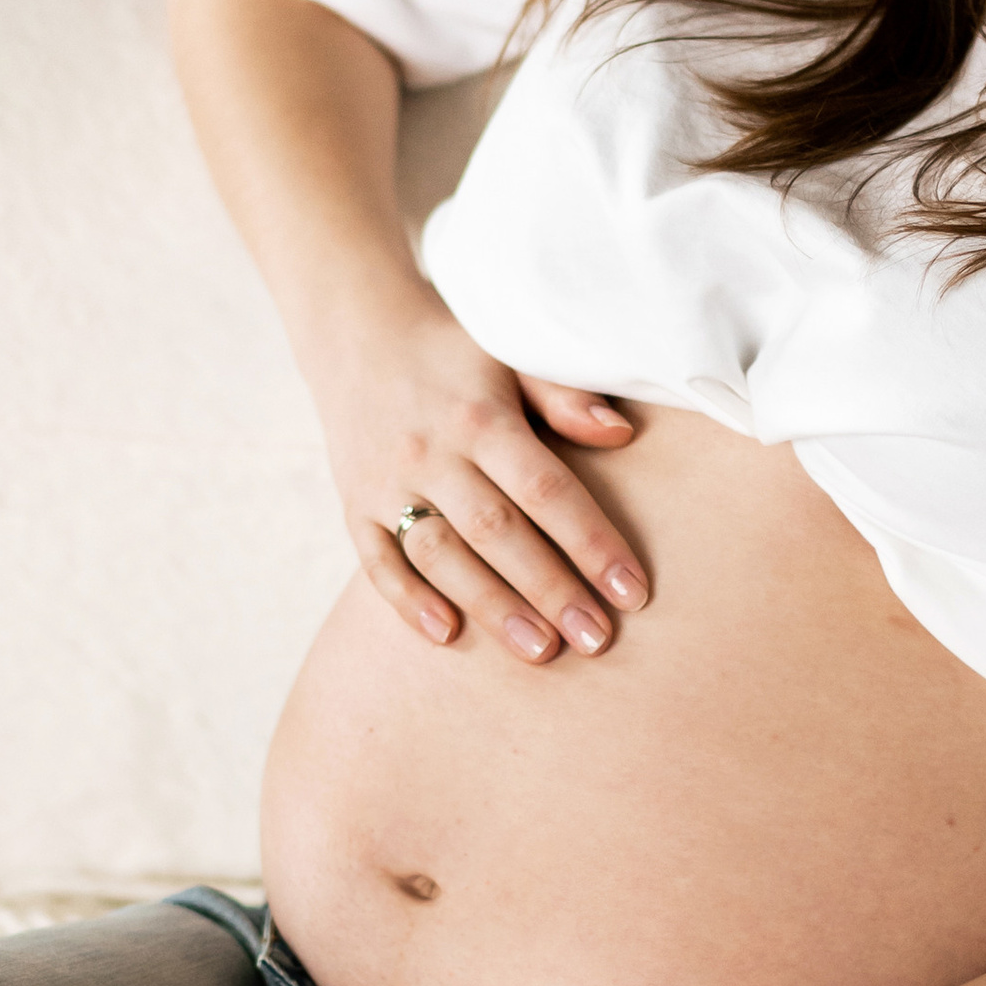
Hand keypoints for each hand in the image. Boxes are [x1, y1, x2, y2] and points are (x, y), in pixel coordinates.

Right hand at [319, 292, 648, 667]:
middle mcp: (431, 452)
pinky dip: (407, 600)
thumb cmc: (457, 355)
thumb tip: (623, 432)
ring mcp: (386, 481)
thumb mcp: (512, 357)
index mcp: (481, 417)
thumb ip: (565, 396)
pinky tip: (447, 636)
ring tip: (539, 652)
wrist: (357, 333)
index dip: (591, 543)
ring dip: (490, 607)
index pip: (545, 489)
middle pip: (497, 532)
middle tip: (596, 641)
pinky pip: (376, 560)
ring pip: (440, 556)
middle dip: (549, 590)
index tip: (632, 592)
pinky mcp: (353, 504)